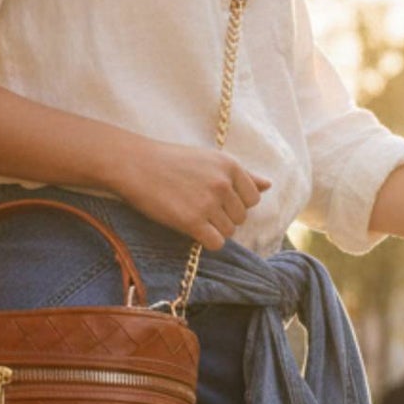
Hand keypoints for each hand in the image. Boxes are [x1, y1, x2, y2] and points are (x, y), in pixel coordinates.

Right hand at [105, 139, 271, 248]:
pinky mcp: (192, 221)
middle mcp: (223, 184)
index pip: (253, 198)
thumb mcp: (209, 160)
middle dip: (224, 217)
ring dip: (213, 229)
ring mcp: (208, 203)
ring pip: (229, 231)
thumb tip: (268, 185)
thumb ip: (241, 174)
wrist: (136, 165)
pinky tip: (192, 230)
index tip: (215, 199)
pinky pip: (216, 243)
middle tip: (199, 207)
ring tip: (192, 215)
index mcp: (230, 166)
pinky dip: (207, 241)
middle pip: (241, 217)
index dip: (235, 203)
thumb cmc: (171, 162)